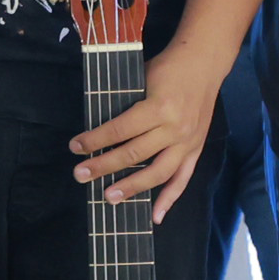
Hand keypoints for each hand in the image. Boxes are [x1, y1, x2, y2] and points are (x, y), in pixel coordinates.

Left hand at [75, 36, 225, 217]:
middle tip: (80, 174)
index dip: (95, 140)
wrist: (204, 63)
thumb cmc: (167, 67)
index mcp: (158, 107)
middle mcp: (174, 128)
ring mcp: (187, 141)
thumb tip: (98, 128)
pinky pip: (182, 179)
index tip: (75, 147)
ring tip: (108, 197)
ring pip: (157, 173)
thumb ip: (124, 104)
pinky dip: (169, 199)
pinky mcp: (196, 149)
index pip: (120, 130)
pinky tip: (154, 216)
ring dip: (132, 188)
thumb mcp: (141, 78)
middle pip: (134, 154)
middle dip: (103, 166)